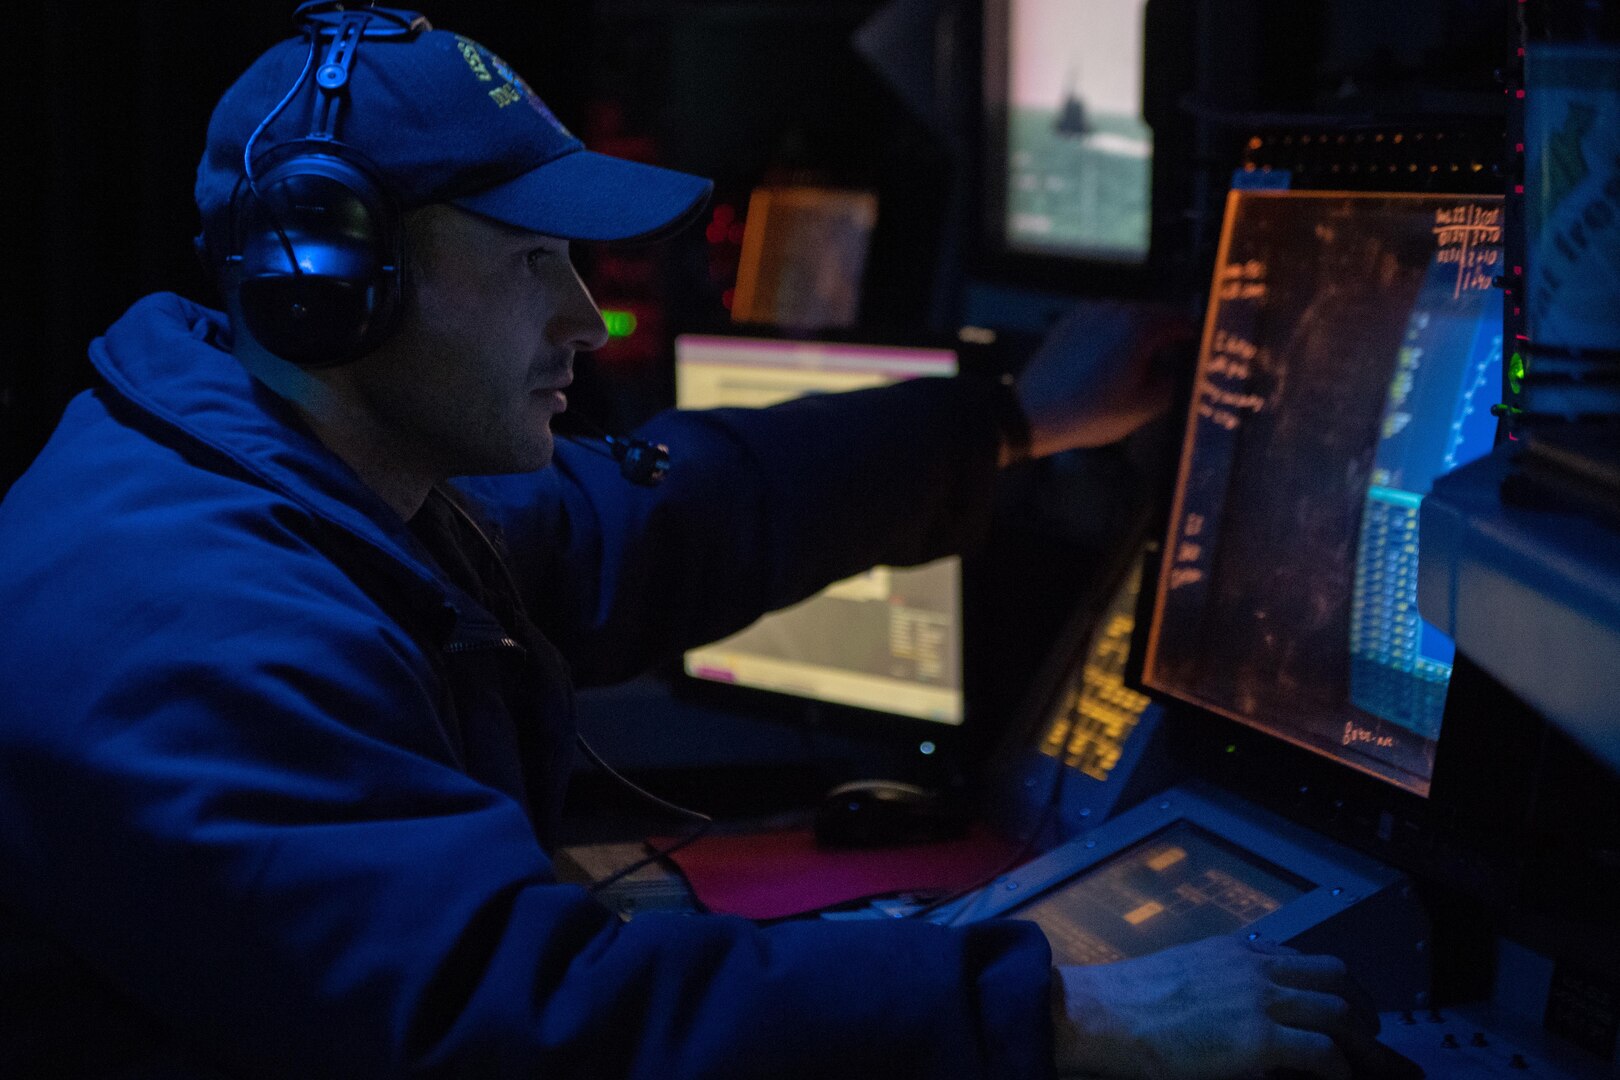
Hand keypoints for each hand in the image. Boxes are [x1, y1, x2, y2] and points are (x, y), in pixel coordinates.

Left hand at [1012, 299, 1195, 460]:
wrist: (1032, 413)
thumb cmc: (1090, 412)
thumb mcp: (1147, 405)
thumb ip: (1179, 381)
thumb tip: (1191, 370)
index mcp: (1139, 324)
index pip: (1184, 320)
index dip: (1196, 340)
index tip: (1200, 359)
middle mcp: (1115, 307)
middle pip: (1155, 318)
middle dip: (1166, 342)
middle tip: (1171, 371)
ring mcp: (1089, 312)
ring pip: (1128, 321)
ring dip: (1138, 341)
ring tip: (1136, 375)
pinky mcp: (1070, 322)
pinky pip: (1103, 326)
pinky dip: (1113, 341)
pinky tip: (1108, 369)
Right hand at [1049, 935, 1393, 1078]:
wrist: (1102, 1013)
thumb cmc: (1127, 1001)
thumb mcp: (1182, 972)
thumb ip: (1218, 980)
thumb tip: (1236, 1006)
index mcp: (1237, 951)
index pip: (1306, 959)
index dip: (1337, 985)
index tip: (1347, 1005)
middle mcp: (1257, 967)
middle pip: (1338, 979)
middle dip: (1365, 1008)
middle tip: (1373, 1036)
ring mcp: (1260, 1001)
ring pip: (1342, 1013)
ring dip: (1364, 1043)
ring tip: (1372, 1066)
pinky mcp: (1258, 1039)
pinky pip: (1324, 1054)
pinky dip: (1340, 1070)